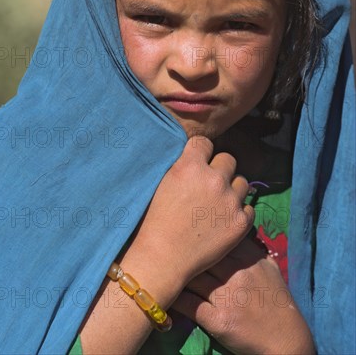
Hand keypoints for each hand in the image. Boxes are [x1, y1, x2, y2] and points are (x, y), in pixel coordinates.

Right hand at [120, 136, 253, 289]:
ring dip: (232, 189)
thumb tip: (194, 156)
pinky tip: (225, 219)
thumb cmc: (153, 221)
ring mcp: (230, 200)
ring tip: (219, 203)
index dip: (201, 152)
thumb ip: (181, 166)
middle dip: (220, 169)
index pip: (205, 143)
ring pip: (242, 182)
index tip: (198, 162)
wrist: (160, 258)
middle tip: (209, 184)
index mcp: (190, 165)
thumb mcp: (161, 182)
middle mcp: (213, 178)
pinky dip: (239, 212)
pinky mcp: (240, 222)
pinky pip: (249, 208)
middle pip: (228, 159)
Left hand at [172, 238, 315, 354]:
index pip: (220, 237)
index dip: (200, 231)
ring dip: (176, 270)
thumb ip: (253, 248)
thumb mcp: (270, 268)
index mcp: (250, 259)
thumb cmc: (277, 301)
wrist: (285, 340)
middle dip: (184, 248)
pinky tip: (165, 290)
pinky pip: (190, 304)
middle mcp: (238, 275)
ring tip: (158, 262)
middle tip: (164, 241)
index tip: (183, 225)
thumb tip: (235, 229)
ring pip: (194, 277)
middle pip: (203, 254)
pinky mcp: (218, 320)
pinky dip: (176, 297)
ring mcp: (228, 297)